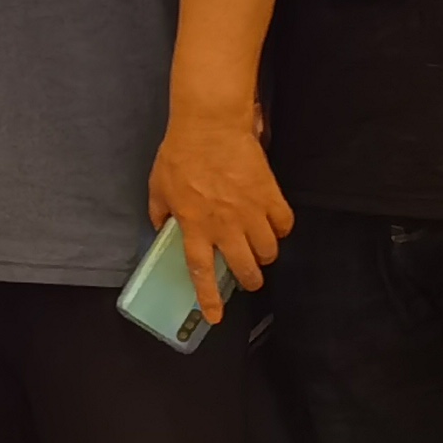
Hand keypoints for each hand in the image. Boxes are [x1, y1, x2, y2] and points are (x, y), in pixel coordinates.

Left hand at [147, 111, 292, 322]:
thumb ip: (161, 213)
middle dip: (250, 280)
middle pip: (245, 268)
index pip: (201, 271)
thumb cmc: (180, 154)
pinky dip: (281, 229)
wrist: (209, 125)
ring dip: (265, 255)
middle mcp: (224, 225)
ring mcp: (250, 212)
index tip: (215, 317)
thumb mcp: (158, 186)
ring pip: (268, 251)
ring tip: (259, 249)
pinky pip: (285, 224)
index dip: (209, 298)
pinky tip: (274, 224)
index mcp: (194, 225)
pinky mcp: (270, 196)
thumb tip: (163, 230)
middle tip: (249, 277)